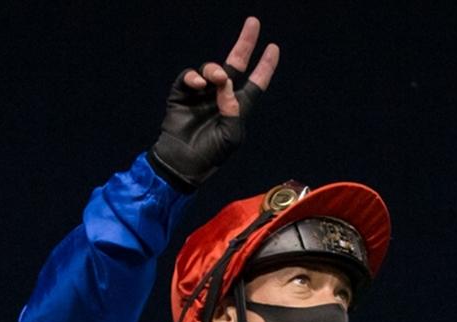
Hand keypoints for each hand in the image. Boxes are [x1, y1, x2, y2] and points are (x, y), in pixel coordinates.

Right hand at [148, 16, 280, 189]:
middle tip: (253, 23)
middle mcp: (221, 95)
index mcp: (238, 107)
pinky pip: (190, 77)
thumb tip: (226, 84)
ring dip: (215, 70)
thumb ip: (233, 111)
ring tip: (217, 78)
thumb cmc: (210, 154)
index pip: (256, 82)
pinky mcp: (182, 93)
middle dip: (245, 43)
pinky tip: (199, 84)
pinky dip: (195, 77)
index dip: (266, 66)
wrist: (182, 162)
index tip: (274, 48)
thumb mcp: (231, 137)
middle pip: (236, 63)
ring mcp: (202, 93)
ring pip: (212, 69)